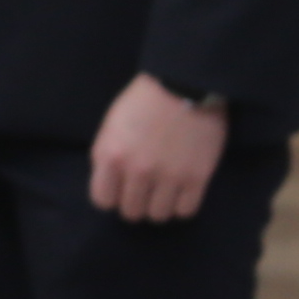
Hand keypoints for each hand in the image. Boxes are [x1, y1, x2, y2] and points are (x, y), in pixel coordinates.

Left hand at [89, 71, 228, 220]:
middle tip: (146, 189)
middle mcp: (136, 171)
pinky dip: (183, 205)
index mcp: (110, 155)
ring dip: (160, 206)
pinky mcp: (196, 178)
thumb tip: (111, 184)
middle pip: (131, 212)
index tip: (122, 189)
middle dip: (137, 202)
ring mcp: (168, 177)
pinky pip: (185, 211)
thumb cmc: (144, 100)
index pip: (102, 201)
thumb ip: (107, 156)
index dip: (112, 197)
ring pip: (158, 216)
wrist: (185, 83)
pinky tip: (183, 191)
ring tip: (165, 190)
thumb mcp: (112, 125)